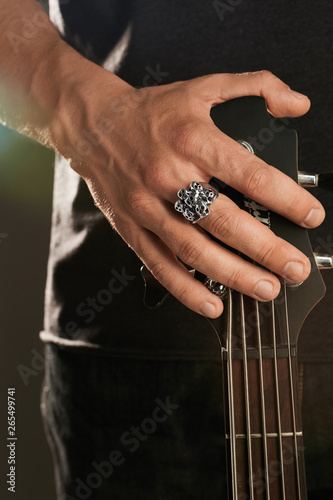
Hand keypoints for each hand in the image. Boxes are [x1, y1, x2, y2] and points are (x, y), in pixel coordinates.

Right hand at [53, 70, 324, 317]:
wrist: (95, 125)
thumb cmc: (151, 112)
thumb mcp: (204, 87)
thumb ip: (255, 87)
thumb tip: (296, 103)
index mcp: (193, 139)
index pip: (251, 175)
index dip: (287, 199)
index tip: (310, 216)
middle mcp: (170, 175)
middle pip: (225, 221)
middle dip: (267, 250)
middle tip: (295, 268)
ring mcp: (148, 206)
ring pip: (194, 250)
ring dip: (233, 275)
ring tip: (266, 289)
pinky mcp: (132, 228)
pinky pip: (160, 265)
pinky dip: (187, 290)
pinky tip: (213, 304)